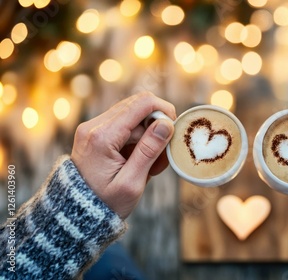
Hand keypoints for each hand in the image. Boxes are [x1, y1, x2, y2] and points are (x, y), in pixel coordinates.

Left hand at [71, 92, 175, 218]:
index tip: (174, 132)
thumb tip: (166, 123)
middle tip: (162, 154)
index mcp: (102, 136)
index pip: (142, 104)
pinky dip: (138, 139)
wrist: (76, 213)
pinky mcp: (96, 132)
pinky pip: (125, 124)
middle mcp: (94, 125)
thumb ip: (149, 150)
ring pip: (134, 114)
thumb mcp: (132, 182)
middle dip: (157, 126)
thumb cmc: (105, 203)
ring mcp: (93, 127)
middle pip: (139, 105)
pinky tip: (140, 160)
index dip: (164, 112)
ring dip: (149, 134)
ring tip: (151, 163)